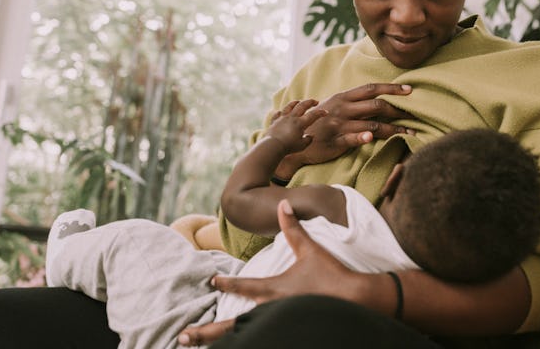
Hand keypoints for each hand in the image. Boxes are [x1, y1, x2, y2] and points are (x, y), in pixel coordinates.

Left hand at [179, 199, 362, 345]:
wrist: (357, 300)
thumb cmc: (332, 275)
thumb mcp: (311, 249)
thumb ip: (293, 227)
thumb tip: (283, 204)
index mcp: (273, 290)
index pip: (242, 287)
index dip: (225, 284)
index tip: (211, 282)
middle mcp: (271, 311)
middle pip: (231, 326)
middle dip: (205, 332)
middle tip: (182, 336)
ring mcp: (280, 325)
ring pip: (244, 338)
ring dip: (220, 344)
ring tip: (197, 348)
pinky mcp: (290, 335)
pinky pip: (262, 342)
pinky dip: (247, 345)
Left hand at [264, 100, 327, 154]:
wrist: (273, 146)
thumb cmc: (289, 147)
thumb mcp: (302, 145)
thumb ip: (308, 140)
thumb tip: (309, 136)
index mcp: (300, 123)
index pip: (313, 115)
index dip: (320, 113)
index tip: (326, 112)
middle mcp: (292, 118)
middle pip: (302, 105)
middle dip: (310, 102)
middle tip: (315, 102)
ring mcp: (282, 118)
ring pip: (289, 106)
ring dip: (295, 102)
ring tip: (299, 101)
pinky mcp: (274, 122)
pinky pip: (277, 114)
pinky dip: (281, 112)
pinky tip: (282, 112)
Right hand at [276, 83, 415, 173]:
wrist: (295, 138)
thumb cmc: (320, 121)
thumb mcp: (335, 106)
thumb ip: (355, 103)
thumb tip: (378, 98)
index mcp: (344, 97)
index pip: (372, 89)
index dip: (392, 88)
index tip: (410, 90)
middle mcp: (343, 108)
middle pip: (376, 105)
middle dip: (399, 110)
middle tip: (416, 116)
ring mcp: (339, 125)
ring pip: (371, 124)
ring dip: (394, 129)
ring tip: (410, 132)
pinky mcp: (335, 141)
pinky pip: (351, 138)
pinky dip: (362, 136)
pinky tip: (372, 137)